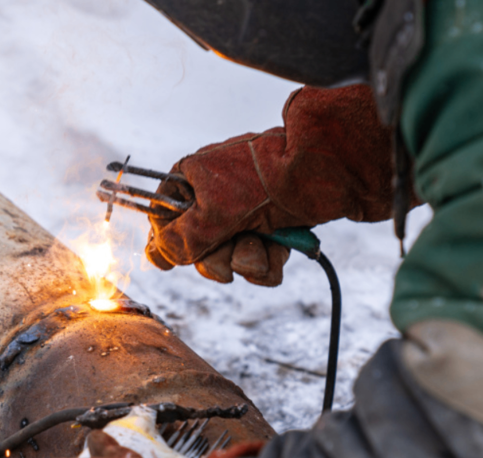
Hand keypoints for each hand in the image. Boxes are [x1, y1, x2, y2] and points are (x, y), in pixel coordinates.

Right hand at [146, 84, 394, 285]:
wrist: (326, 170)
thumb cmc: (265, 179)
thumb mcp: (213, 212)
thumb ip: (180, 239)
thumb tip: (157, 256)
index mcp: (191, 180)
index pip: (163, 218)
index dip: (170, 242)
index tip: (175, 260)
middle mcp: (215, 196)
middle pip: (196, 246)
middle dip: (217, 258)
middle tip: (229, 253)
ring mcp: (244, 213)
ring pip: (230, 258)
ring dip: (246, 260)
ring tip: (264, 245)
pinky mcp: (271, 227)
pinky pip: (257, 260)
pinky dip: (269, 262)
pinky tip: (280, 250)